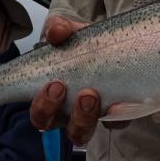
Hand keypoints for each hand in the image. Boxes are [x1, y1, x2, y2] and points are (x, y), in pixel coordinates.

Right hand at [29, 16, 128, 145]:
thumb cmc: (87, 44)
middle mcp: (69, 111)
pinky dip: (117, 116)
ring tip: (91, 95)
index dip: (41, 106)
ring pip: (81, 132)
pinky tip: (120, 103)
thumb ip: (59, 27)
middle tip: (63, 87)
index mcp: (52, 95)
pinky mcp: (119, 114)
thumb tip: (55, 33)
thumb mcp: (71, 31)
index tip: (53, 84)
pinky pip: (117, 123)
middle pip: (53, 126)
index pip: (39, 113)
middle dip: (54, 110)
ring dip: (83, 117)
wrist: (119, 43)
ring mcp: (93, 115)